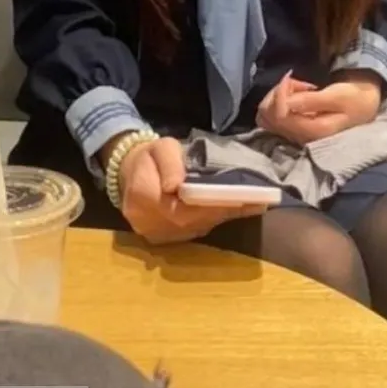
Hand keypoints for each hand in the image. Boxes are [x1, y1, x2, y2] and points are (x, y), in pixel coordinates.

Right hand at [112, 137, 266, 245]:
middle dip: (225, 211)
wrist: (129, 173)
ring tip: (253, 206)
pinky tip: (233, 212)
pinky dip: (213, 221)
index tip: (241, 198)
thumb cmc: (149, 157)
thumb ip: (169, 164)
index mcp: (144, 198)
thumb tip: (176, 186)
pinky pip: (192, 232)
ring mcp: (156, 235)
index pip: (183, 206)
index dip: (213, 204)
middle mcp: (149, 223)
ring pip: (195, 228)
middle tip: (257, 202)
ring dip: (223, 217)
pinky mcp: (163, 240)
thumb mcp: (160, 147)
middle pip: (193, 220)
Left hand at [258, 71, 381, 144]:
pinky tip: (293, 94)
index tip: (291, 78)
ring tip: (296, 87)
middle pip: (268, 116)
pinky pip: (271, 116)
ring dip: (276, 97)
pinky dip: (277, 101)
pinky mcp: (292, 128)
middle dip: (278, 94)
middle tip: (296, 82)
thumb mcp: (336, 96)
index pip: (280, 116)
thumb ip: (311, 101)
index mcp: (313, 131)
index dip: (279, 94)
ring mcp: (294, 134)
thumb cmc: (353, 98)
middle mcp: (300, 137)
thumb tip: (286, 103)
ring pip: (266, 116)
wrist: (364, 104)